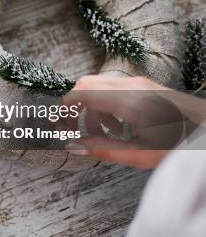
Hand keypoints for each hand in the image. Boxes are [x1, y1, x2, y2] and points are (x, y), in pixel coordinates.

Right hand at [62, 76, 179, 168]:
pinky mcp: (146, 85)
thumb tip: (72, 147)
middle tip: (70, 128)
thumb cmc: (181, 146)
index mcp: (128, 101)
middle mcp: (132, 85)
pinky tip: (118, 127)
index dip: (62, 107)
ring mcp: (140, 82)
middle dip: (74, 106)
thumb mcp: (140, 154)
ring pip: (100, 86)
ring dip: (92, 108)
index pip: (81, 93)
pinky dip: (106, 104)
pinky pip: (115, 87)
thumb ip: (102, 149)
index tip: (55, 122)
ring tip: (101, 134)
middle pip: (86, 84)